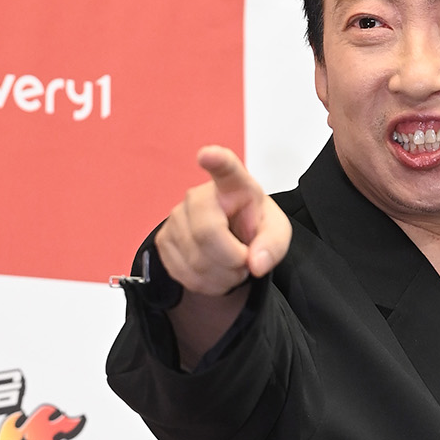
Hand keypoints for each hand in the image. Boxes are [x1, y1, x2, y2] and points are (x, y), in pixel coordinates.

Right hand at [156, 146, 291, 297]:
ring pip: (196, 261)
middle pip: (207, 233)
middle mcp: (199, 196)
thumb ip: (273, 246)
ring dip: (222, 276)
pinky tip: (214, 271)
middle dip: (232, 260)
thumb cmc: (253, 228)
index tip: (207, 155)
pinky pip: (185, 275)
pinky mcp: (163, 240)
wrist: (230, 242)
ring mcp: (176, 217)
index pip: (225, 169)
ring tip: (231, 265)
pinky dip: (206, 284)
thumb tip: (256, 264)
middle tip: (244, 259)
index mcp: (234, 185)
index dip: (216, 161)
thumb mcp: (275, 234)